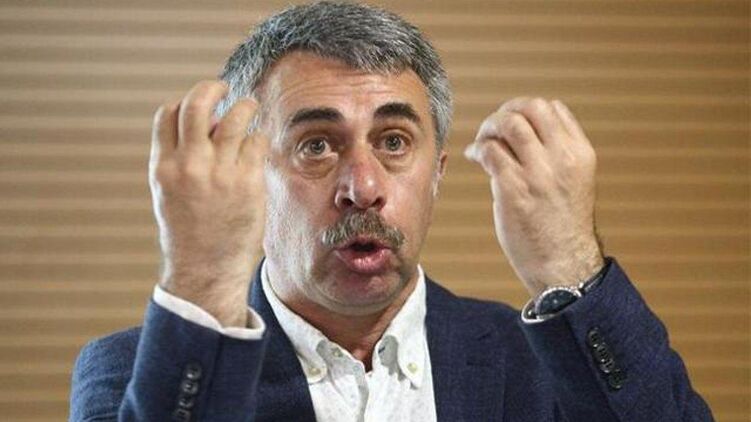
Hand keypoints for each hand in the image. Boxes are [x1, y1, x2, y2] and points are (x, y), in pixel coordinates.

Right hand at [149, 80, 267, 325]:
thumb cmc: (188, 232)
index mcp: (163, 167)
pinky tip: (257, 145)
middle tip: (223, 86)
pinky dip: (258, 138)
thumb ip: (181, 159)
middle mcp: (190, 165)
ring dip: (245, 106)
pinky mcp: (248, 182)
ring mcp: (220, 173)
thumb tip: (210, 124)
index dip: (182, 104)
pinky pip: (256, 143)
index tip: (197, 108)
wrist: (205, 270)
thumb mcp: (169, 194)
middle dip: (211, 88)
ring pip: (235, 117)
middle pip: (197, 104)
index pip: (167, 115)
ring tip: (249, 107)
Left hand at [464, 97, 603, 297]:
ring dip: (488, 127)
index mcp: (580, 154)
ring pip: (508, 123)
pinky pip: (490, 151)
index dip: (527, 111)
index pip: (554, 108)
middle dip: (506, 111)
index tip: (513, 125)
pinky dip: (477, 148)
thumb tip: (521, 135)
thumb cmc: (563, 228)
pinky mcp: (513, 189)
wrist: (563, 266)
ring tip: (482, 141)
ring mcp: (538, 173)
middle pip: (531, 107)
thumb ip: (555, 156)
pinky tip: (473, 157)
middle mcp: (562, 158)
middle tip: (493, 128)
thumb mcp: (573, 182)